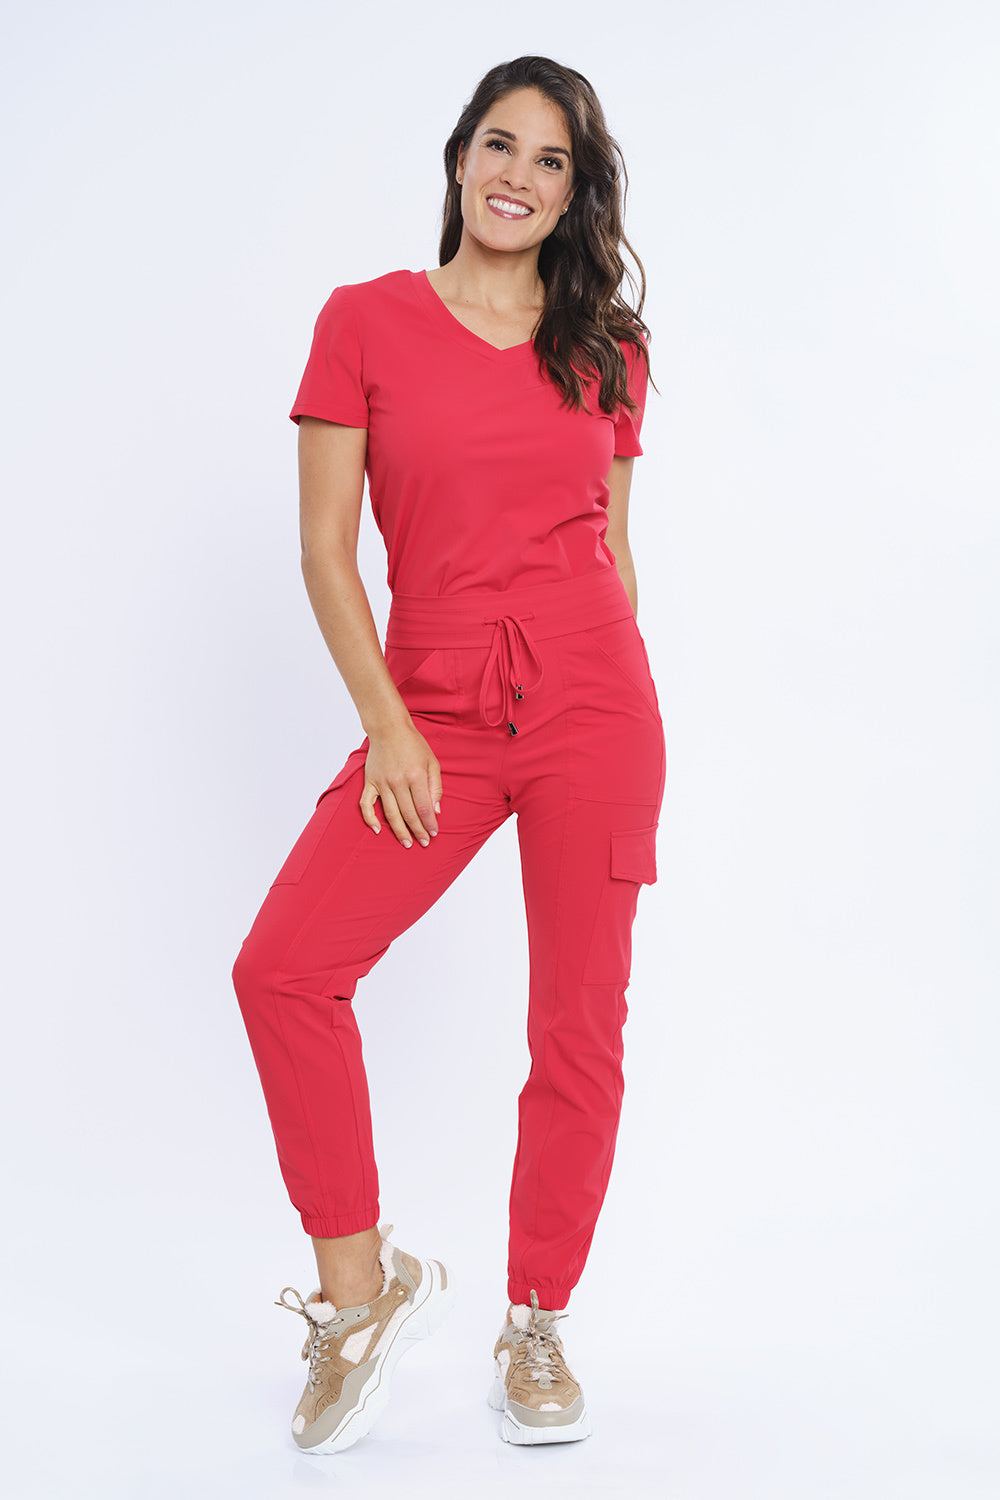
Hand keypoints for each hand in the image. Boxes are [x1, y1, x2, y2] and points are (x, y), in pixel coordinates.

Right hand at [360, 723, 441, 847]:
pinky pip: (366, 805)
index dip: (429, 823)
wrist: (388, 728)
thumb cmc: (413, 744)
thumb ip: (436, 787)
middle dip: (418, 831)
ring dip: (399, 831)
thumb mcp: (432, 762)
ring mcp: (382, 783)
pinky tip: (377, 830)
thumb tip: (436, 810)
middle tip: (424, 843)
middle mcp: (398, 781)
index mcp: (416, 776)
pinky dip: (370, 819)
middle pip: (409, 814)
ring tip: (407, 843)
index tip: (433, 834)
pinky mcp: (370, 782)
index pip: (424, 808)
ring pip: (390, 814)